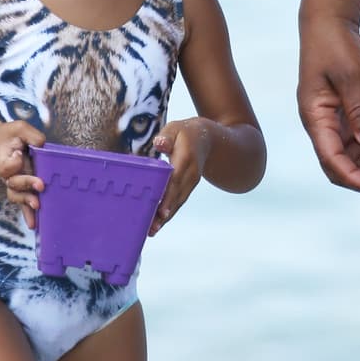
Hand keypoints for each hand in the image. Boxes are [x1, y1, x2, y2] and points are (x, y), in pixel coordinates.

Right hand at [0, 118, 45, 228]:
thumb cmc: (10, 136)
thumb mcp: (20, 129)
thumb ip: (31, 136)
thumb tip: (41, 146)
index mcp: (4, 159)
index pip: (7, 166)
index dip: (14, 163)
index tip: (19, 154)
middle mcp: (8, 175)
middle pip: (13, 184)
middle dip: (27, 185)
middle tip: (41, 185)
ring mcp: (14, 183)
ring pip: (17, 196)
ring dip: (26, 202)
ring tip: (37, 207)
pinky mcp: (21, 189)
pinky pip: (23, 203)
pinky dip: (28, 214)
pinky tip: (35, 225)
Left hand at [148, 118, 211, 233]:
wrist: (208, 139)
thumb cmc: (185, 133)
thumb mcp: (175, 128)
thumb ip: (167, 136)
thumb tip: (159, 144)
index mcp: (187, 159)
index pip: (176, 180)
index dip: (168, 196)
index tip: (161, 211)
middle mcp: (191, 174)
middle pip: (177, 196)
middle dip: (165, 213)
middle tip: (151, 229)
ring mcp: (191, 183)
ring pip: (178, 202)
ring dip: (166, 218)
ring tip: (151, 231)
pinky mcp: (188, 188)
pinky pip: (178, 201)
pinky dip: (168, 213)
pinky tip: (157, 224)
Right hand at [298, 13, 359, 193]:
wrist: (328, 22)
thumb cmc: (333, 45)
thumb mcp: (351, 77)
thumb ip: (359, 111)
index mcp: (314, 115)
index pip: (330, 158)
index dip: (352, 176)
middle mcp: (318, 122)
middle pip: (336, 162)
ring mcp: (329, 119)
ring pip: (345, 154)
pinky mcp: (340, 113)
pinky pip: (353, 140)